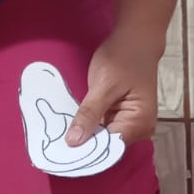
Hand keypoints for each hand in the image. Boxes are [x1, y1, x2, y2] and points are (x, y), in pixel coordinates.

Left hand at [67, 26, 163, 148]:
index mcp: (139, 123)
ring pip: (102, 140)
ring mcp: (131, 124)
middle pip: (106, 147)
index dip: (86, 153)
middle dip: (83, 147)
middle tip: (54, 150)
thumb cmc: (123, 57)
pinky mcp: (122, 118)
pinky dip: (88, 129)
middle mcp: (139, 129)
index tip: (61, 156)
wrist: (136, 37)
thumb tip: (73, 143)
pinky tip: (71, 130)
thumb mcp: (103, 85)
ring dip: (84, 139)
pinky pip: (102, 130)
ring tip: (58, 143)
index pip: (108, 149)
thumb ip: (89, 115)